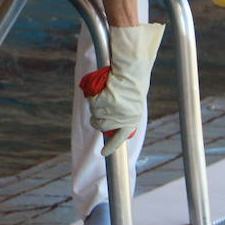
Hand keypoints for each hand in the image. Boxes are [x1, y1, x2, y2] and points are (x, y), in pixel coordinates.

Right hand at [79, 23, 164, 155]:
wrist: (131, 70)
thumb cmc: (133, 83)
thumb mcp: (132, 102)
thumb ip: (123, 114)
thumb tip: (108, 125)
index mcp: (132, 120)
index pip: (120, 138)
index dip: (111, 146)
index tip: (103, 153)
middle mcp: (121, 119)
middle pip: (100, 126)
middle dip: (96, 120)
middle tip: (99, 109)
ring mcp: (110, 112)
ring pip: (94, 113)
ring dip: (96, 105)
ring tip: (105, 93)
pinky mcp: (101, 103)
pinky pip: (91, 102)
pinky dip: (93, 95)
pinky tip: (102, 88)